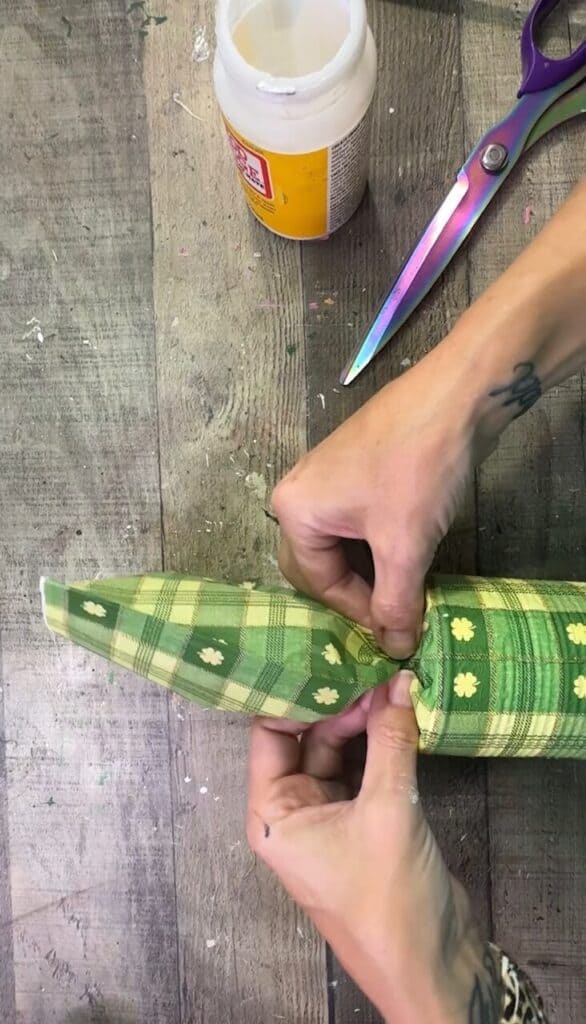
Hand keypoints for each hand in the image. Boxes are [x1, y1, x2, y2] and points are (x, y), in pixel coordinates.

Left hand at [247, 673, 499, 1022]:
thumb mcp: (388, 810)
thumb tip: (400, 680)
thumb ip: (391, 740)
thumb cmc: (388, 898)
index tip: (329, 659)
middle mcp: (292, 810)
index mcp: (272, 812)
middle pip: (304, 736)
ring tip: (389, 682)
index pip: (270, 732)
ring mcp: (328, 815)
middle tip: (370, 666)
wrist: (432, 964)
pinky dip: (379, 741)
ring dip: (361, 719)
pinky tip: (399, 713)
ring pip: (336, 748)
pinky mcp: (362, 820)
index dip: (297, 694)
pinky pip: (362, 767)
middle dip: (336, 702)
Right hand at [273, 342, 484, 657]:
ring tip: (404, 591)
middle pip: (318, 564)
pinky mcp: (356, 467)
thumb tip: (397, 649)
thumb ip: (396, 603)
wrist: (457, 395)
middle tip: (393, 616)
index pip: (319, 583)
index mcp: (295, 510)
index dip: (359, 613)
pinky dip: (378, 545)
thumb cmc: (417, 469)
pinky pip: (355, 521)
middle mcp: (300, 492)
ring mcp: (327, 476)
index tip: (396, 631)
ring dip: (371, 571)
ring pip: (340, 544)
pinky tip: (407, 556)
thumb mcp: (405, 545)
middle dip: (356, 593)